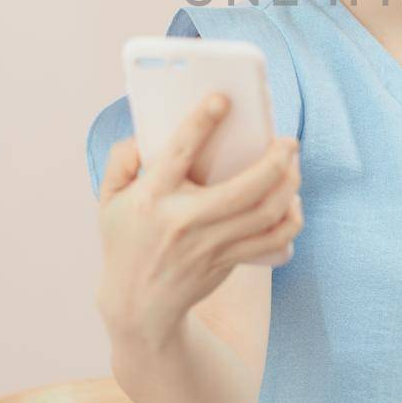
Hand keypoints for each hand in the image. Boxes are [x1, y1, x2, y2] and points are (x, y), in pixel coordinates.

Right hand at [95, 93, 302, 352]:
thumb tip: (144, 135)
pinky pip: (274, 242)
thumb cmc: (126, 239)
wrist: (138, 304)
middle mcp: (184, 222)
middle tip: (288, 141)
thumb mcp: (108, 200)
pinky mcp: (229, 261)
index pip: (178, 154)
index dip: (200, 123)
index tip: (222, 98)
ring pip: (266, 214)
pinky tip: (291, 201)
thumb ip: (121, 161)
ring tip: (293, 164)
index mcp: (151, 198)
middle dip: (275, 160)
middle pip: (243, 189)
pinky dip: (291, 220)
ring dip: (289, 184)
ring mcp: (210, 246)